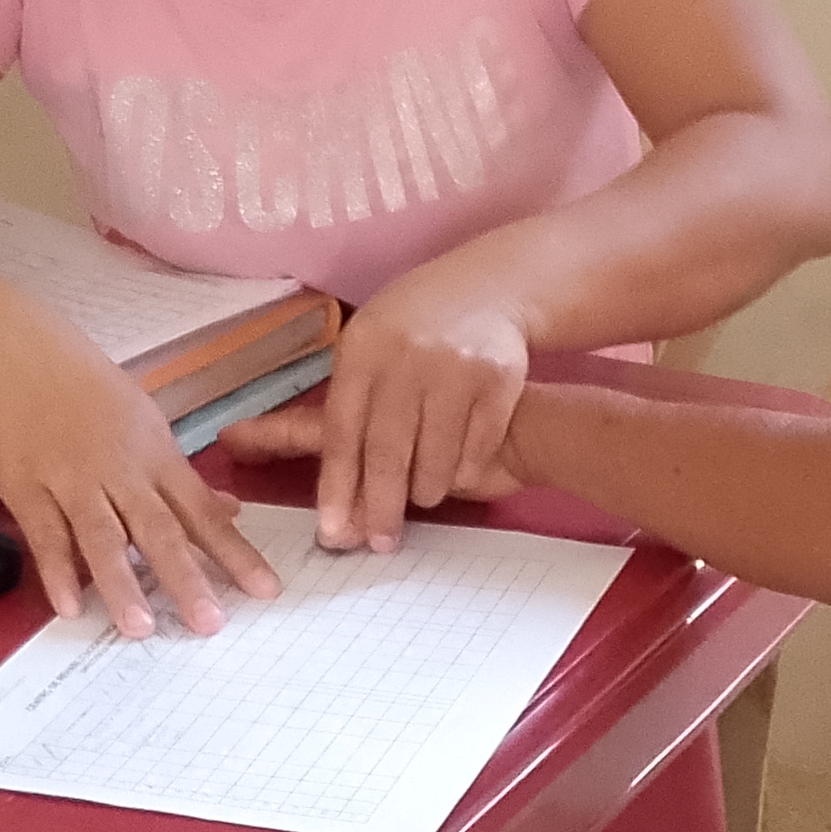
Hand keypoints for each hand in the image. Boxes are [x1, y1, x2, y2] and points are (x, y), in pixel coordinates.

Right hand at [0, 301, 279, 638]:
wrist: (18, 357)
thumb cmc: (89, 393)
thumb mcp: (146, 425)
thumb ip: (184, 478)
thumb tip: (230, 511)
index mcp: (156, 457)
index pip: (202, 511)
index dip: (234, 552)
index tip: (265, 590)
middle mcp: (121, 472)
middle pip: (158, 528)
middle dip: (186, 577)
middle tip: (210, 624)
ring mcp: (72, 480)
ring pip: (102, 535)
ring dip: (122, 582)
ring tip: (141, 627)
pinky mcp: (27, 489)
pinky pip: (45, 534)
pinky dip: (57, 570)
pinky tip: (71, 606)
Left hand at [223, 249, 533, 552]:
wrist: (491, 290)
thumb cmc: (415, 336)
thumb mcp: (371, 352)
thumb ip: (350, 414)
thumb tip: (337, 498)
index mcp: (363, 349)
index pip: (340, 430)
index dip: (336, 484)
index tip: (332, 530)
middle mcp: (405, 356)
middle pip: (385, 451)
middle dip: (379, 505)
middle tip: (377, 542)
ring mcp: (454, 367)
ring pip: (434, 459)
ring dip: (426, 488)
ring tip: (422, 494)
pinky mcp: (498, 380)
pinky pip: (475, 451)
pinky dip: (464, 469)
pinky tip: (459, 469)